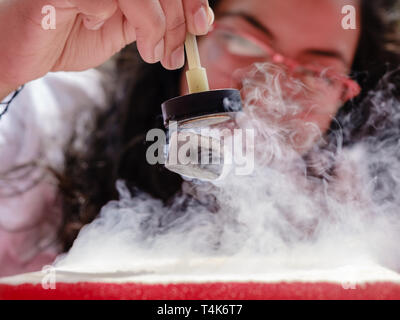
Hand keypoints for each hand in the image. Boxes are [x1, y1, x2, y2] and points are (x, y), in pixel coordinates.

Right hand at [0, 0, 213, 90]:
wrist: (24, 50)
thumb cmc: (68, 36)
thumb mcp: (122, 29)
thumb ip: (150, 18)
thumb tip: (190, 22)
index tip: (200, 26)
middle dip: (177, 21)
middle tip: (172, 53)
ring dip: (155, 24)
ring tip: (150, 52)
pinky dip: (111, 14)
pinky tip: (96, 24)